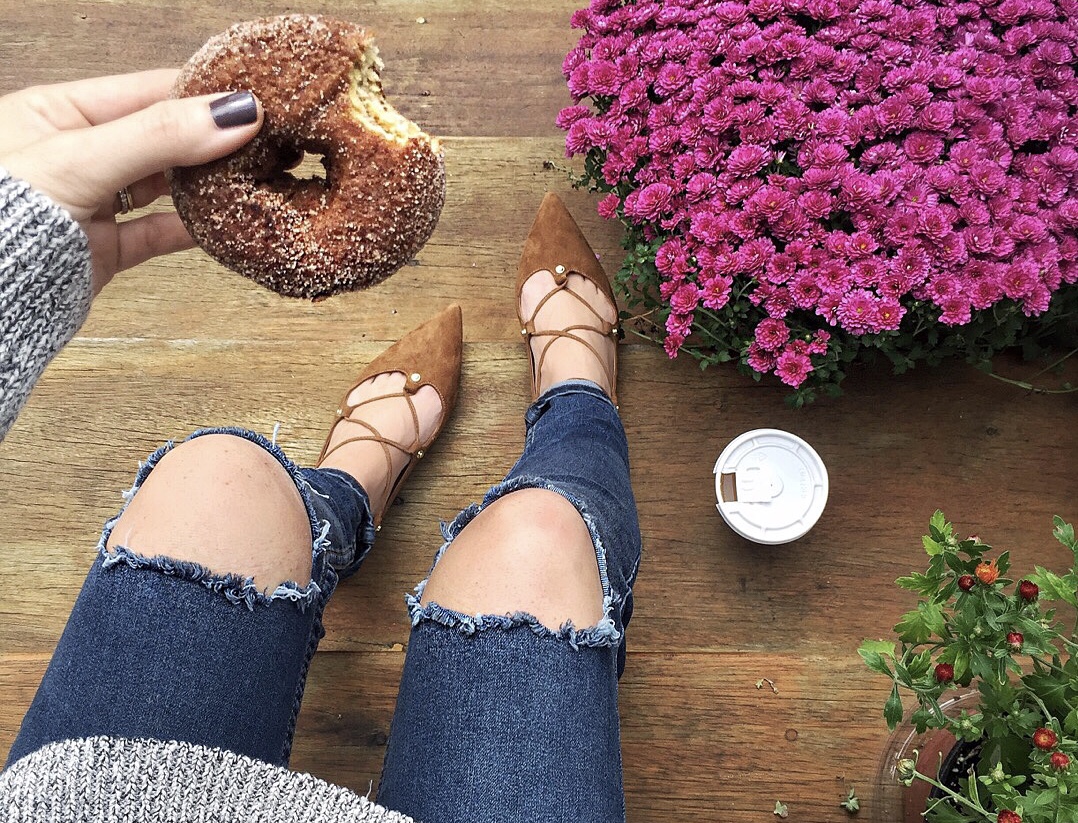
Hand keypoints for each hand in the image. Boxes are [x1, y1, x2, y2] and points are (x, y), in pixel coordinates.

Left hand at [0, 70, 262, 292]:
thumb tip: (236, 113)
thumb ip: (159, 135)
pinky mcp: (105, 248)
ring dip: (207, 184)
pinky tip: (227, 225)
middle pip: (162, 136)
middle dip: (214, 139)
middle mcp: (76, 153)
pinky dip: (194, 230)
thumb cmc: (4, 217)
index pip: (146, 91)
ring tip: (256, 177)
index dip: (202, 93)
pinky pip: (159, 232)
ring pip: (165, 185)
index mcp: (57, 112)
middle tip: (271, 140)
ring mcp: (92, 201)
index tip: (257, 100)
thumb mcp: (82, 160)